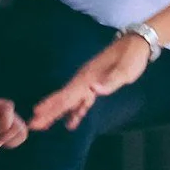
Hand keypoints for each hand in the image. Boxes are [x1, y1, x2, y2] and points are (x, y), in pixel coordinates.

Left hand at [0, 99, 27, 163]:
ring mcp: (1, 120)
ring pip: (20, 125)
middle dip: (6, 129)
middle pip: (15, 115)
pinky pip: (22, 132)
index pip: (7, 107)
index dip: (2, 122)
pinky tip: (5, 144)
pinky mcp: (6, 131)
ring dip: (11, 136)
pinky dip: (16, 140)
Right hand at [28, 34, 152, 131]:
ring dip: (56, 113)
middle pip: (63, 99)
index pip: (67, 96)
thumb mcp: (125, 69)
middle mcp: (85, 81)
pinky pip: (81, 101)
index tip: (37, 115)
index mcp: (88, 78)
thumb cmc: (132, 57)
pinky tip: (70, 122)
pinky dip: (75, 112)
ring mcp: (89, 83)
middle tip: (33, 124)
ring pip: (69, 101)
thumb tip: (94, 89)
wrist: (136, 44)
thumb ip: (110, 81)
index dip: (52, 106)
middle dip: (48, 112)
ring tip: (43, 125)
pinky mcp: (95, 85)